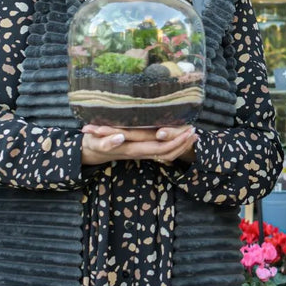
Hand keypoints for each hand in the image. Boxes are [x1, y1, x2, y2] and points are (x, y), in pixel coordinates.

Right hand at [81, 124, 196, 164]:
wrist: (90, 152)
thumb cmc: (92, 144)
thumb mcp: (95, 142)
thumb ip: (106, 141)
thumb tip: (120, 137)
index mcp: (133, 148)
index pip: (160, 147)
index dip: (175, 141)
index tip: (187, 131)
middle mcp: (140, 152)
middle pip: (167, 152)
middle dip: (183, 144)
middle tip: (196, 132)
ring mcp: (141, 153)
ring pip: (166, 154)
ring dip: (180, 146)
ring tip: (193, 135)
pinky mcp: (141, 150)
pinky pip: (161, 151)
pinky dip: (173, 145)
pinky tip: (180, 138)